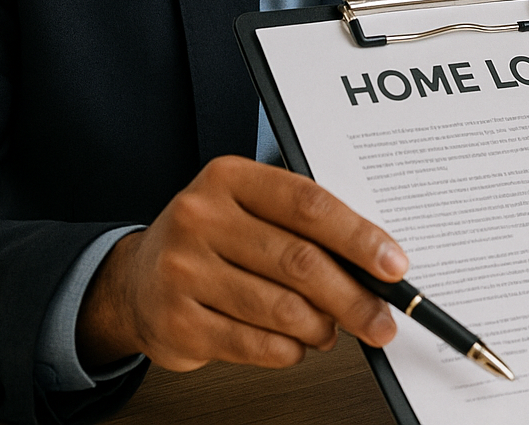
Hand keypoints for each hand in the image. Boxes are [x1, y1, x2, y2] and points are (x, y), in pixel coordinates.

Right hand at [75, 155, 407, 371]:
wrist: (135, 279)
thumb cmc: (212, 239)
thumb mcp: (250, 208)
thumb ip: (304, 224)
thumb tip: (375, 261)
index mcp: (230, 179)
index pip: (309, 204)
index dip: (360, 237)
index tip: (393, 265)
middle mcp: (201, 218)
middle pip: (301, 261)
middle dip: (354, 297)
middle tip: (381, 318)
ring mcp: (183, 272)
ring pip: (282, 308)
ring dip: (321, 327)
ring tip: (331, 328)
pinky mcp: (177, 322)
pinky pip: (254, 344)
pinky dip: (289, 350)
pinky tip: (296, 343)